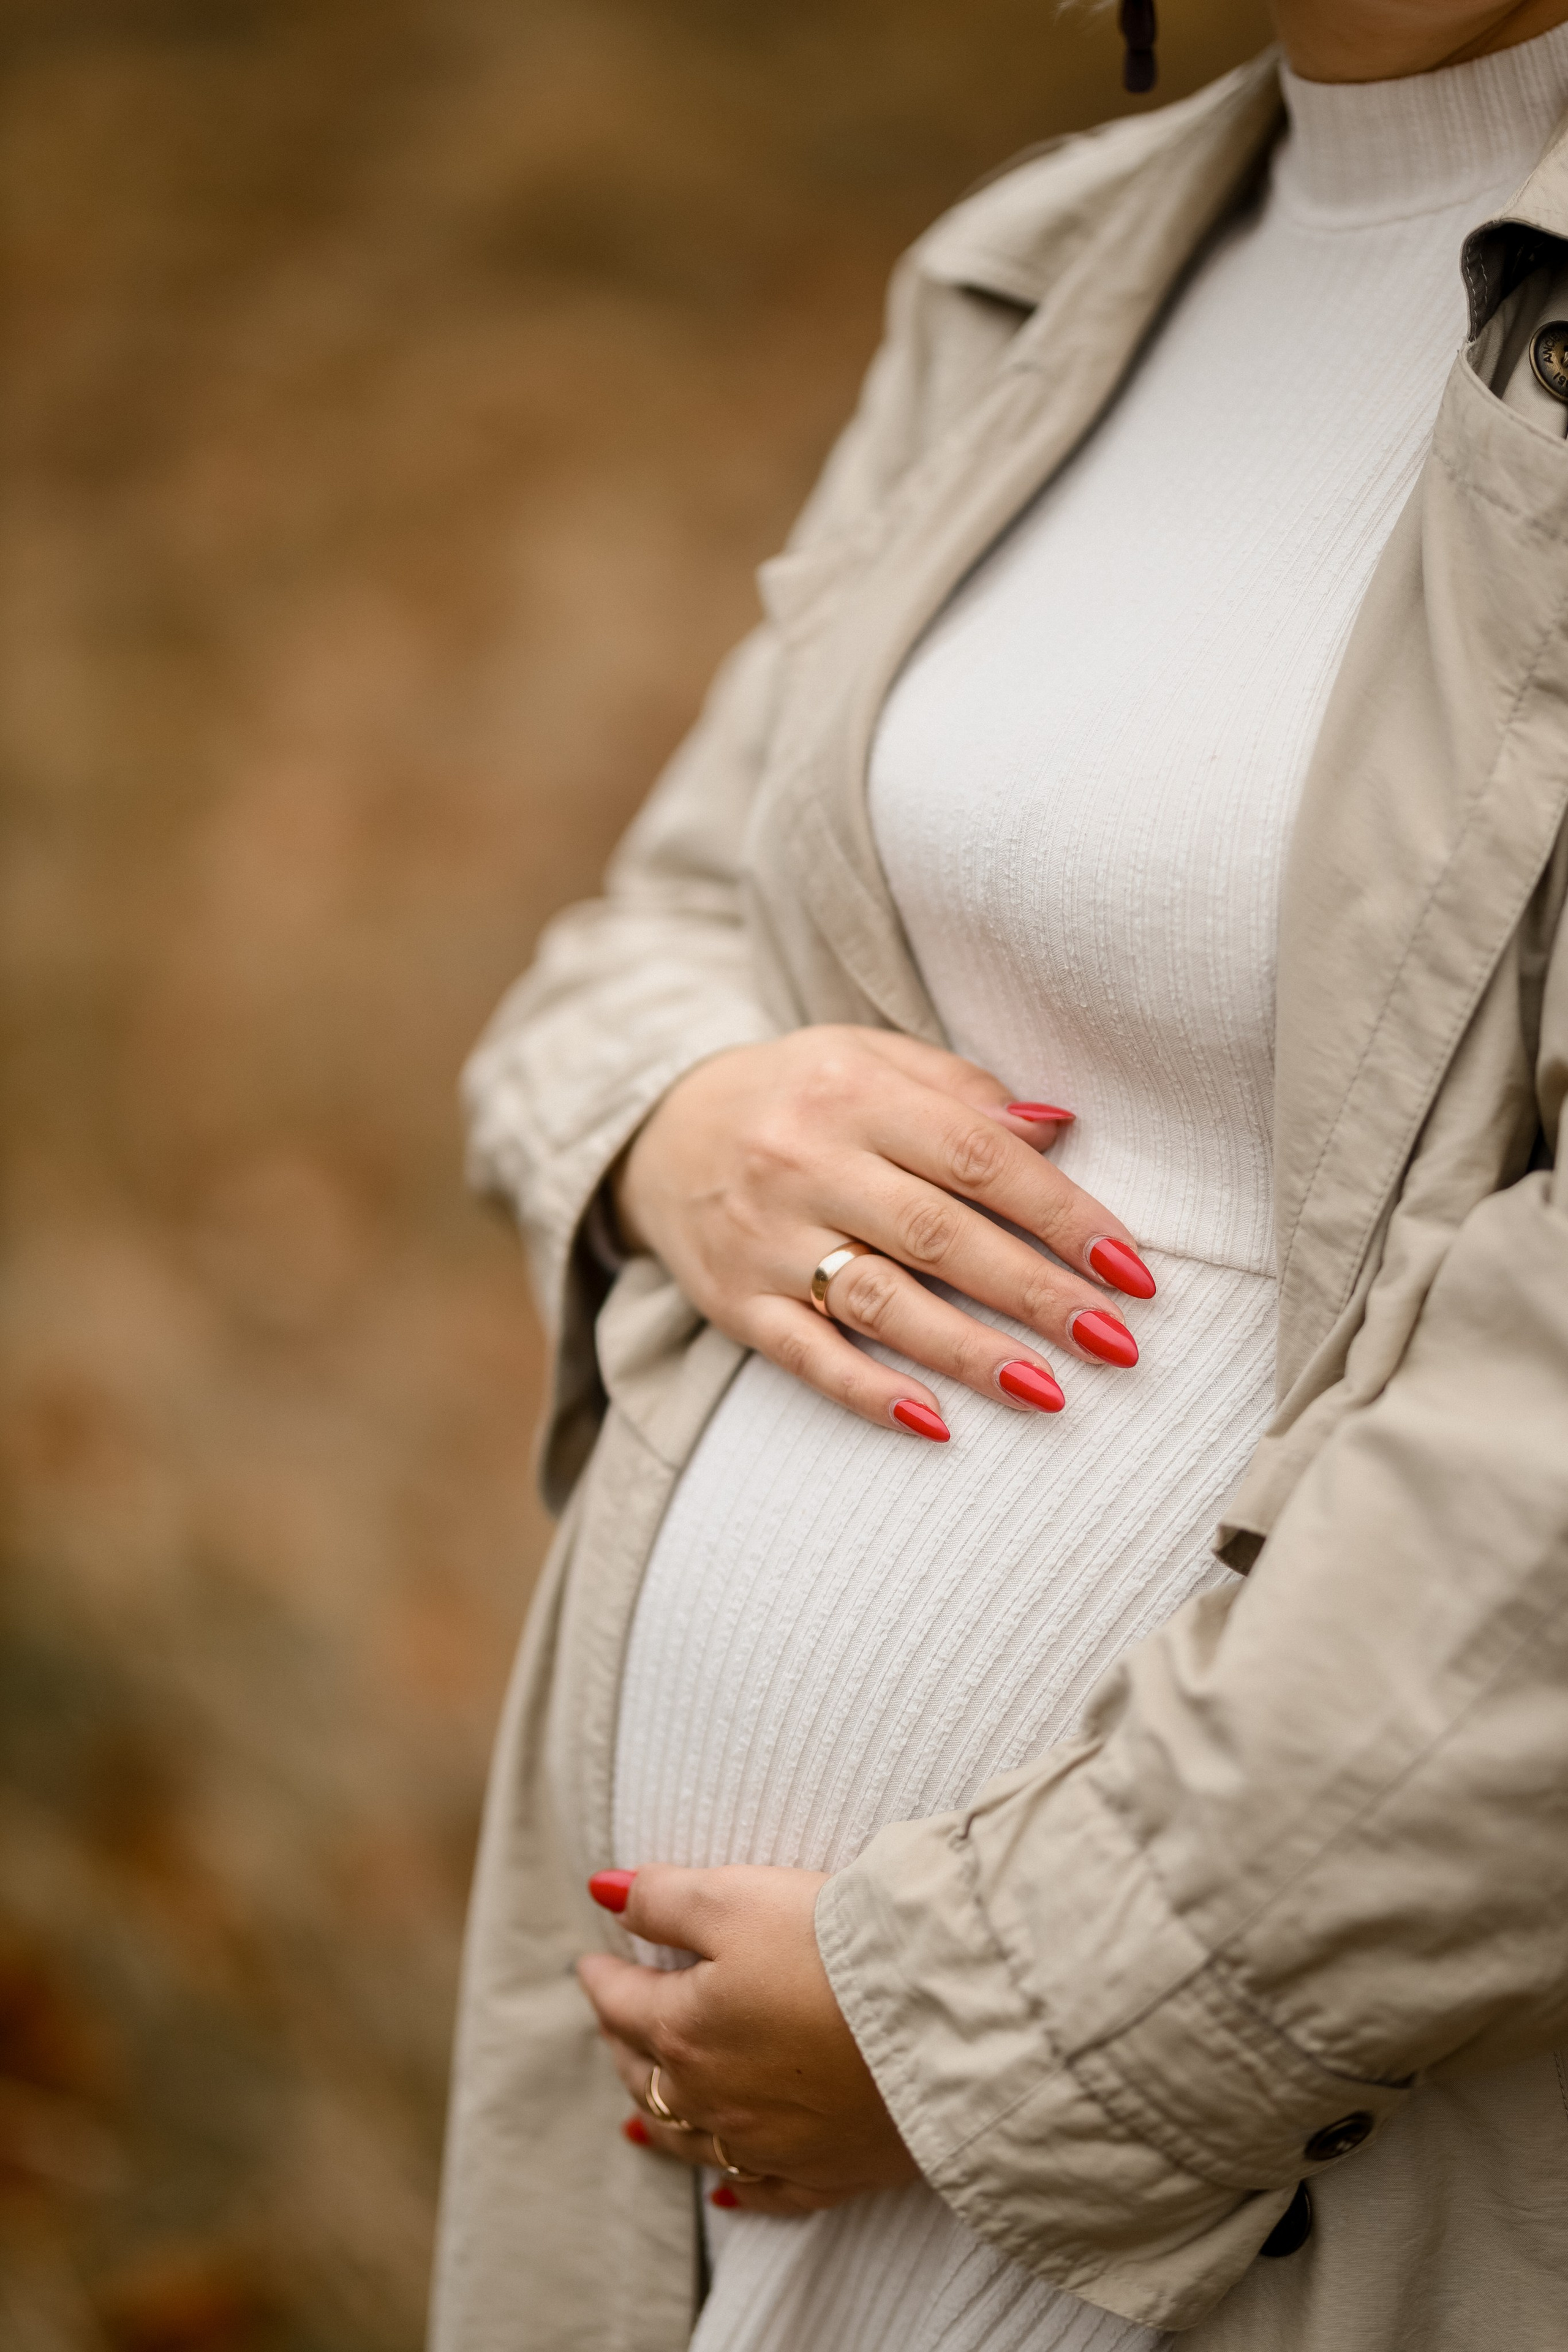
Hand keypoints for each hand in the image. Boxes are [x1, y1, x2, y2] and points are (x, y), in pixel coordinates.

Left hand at [577, 1864, 918, 2215]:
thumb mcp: (737, 1897)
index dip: (602, 1975)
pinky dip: (737, 2190)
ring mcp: (769, 2146)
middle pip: (645, 2074)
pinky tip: (725, 2193)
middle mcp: (713, 2099)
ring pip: (691, 2140)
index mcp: (684, 2030)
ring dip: (658, 2119)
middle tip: (614, 2020)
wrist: (938, 2020)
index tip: (592, 1961)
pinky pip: (766, 2193)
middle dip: (622, 2042)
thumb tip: (606, 1892)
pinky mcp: (828, 2172)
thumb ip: (665, 1897)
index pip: (622, 2001)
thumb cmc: (834, 1948)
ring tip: (638, 2109)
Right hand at [611, 1026, 1151, 1436]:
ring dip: (969, 1352)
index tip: (1130, 1267)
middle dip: (1035, 1292)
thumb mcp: (871, 1058)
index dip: (1060, 1213)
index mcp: (854, 1092)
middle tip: (1116, 1340)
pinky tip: (935, 1425)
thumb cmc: (799, 1096)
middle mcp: (805, 1162)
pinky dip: (868, 1393)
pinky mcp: (732, 1301)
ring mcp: (765, 1238)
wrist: (660, 1129)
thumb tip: (1058, 1131)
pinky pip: (805, 1356)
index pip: (977, 1157)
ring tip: (1049, 1391)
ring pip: (879, 1301)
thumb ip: (962, 1091)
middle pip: (938, 1233)